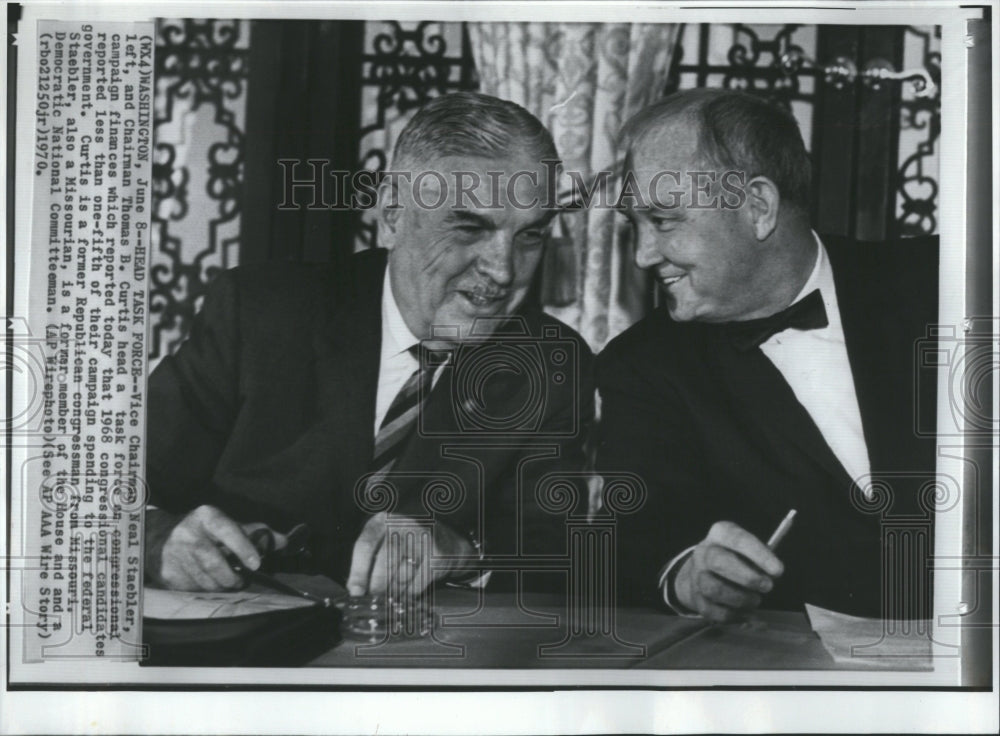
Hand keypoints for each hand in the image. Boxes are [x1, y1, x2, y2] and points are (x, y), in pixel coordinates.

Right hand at [146, 505, 265, 590]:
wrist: (160, 538)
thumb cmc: (207, 533)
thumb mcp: (230, 526)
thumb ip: (258, 534)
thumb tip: (286, 541)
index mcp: (206, 516)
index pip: (227, 530)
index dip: (242, 547)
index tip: (256, 564)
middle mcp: (187, 533)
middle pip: (216, 564)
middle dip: (234, 578)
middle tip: (242, 580)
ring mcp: (174, 554)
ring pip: (207, 583)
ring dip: (222, 587)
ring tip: (227, 581)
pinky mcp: (167, 574)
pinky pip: (195, 592)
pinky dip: (207, 592)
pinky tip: (208, 582)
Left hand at [346, 512, 472, 597]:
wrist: (446, 539)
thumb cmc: (405, 544)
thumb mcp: (383, 541)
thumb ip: (367, 561)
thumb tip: (354, 591)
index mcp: (383, 521)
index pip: (365, 546)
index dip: (358, 572)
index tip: (355, 592)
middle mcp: (402, 524)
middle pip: (384, 562)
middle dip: (377, 585)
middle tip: (375, 597)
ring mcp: (422, 538)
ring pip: (400, 576)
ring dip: (395, 590)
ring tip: (398, 586)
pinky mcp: (437, 555)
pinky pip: (416, 585)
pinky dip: (411, 592)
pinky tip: (412, 585)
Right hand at [673, 521, 783, 621]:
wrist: (699, 571)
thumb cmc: (733, 558)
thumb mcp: (746, 548)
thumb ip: (761, 558)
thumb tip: (773, 574)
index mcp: (720, 534)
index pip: (737, 539)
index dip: (759, 555)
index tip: (778, 570)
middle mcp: (704, 552)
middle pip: (718, 562)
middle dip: (747, 577)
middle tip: (768, 587)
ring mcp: (696, 576)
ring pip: (714, 589)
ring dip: (740, 598)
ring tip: (755, 600)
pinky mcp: (695, 598)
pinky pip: (712, 610)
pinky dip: (733, 615)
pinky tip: (746, 613)